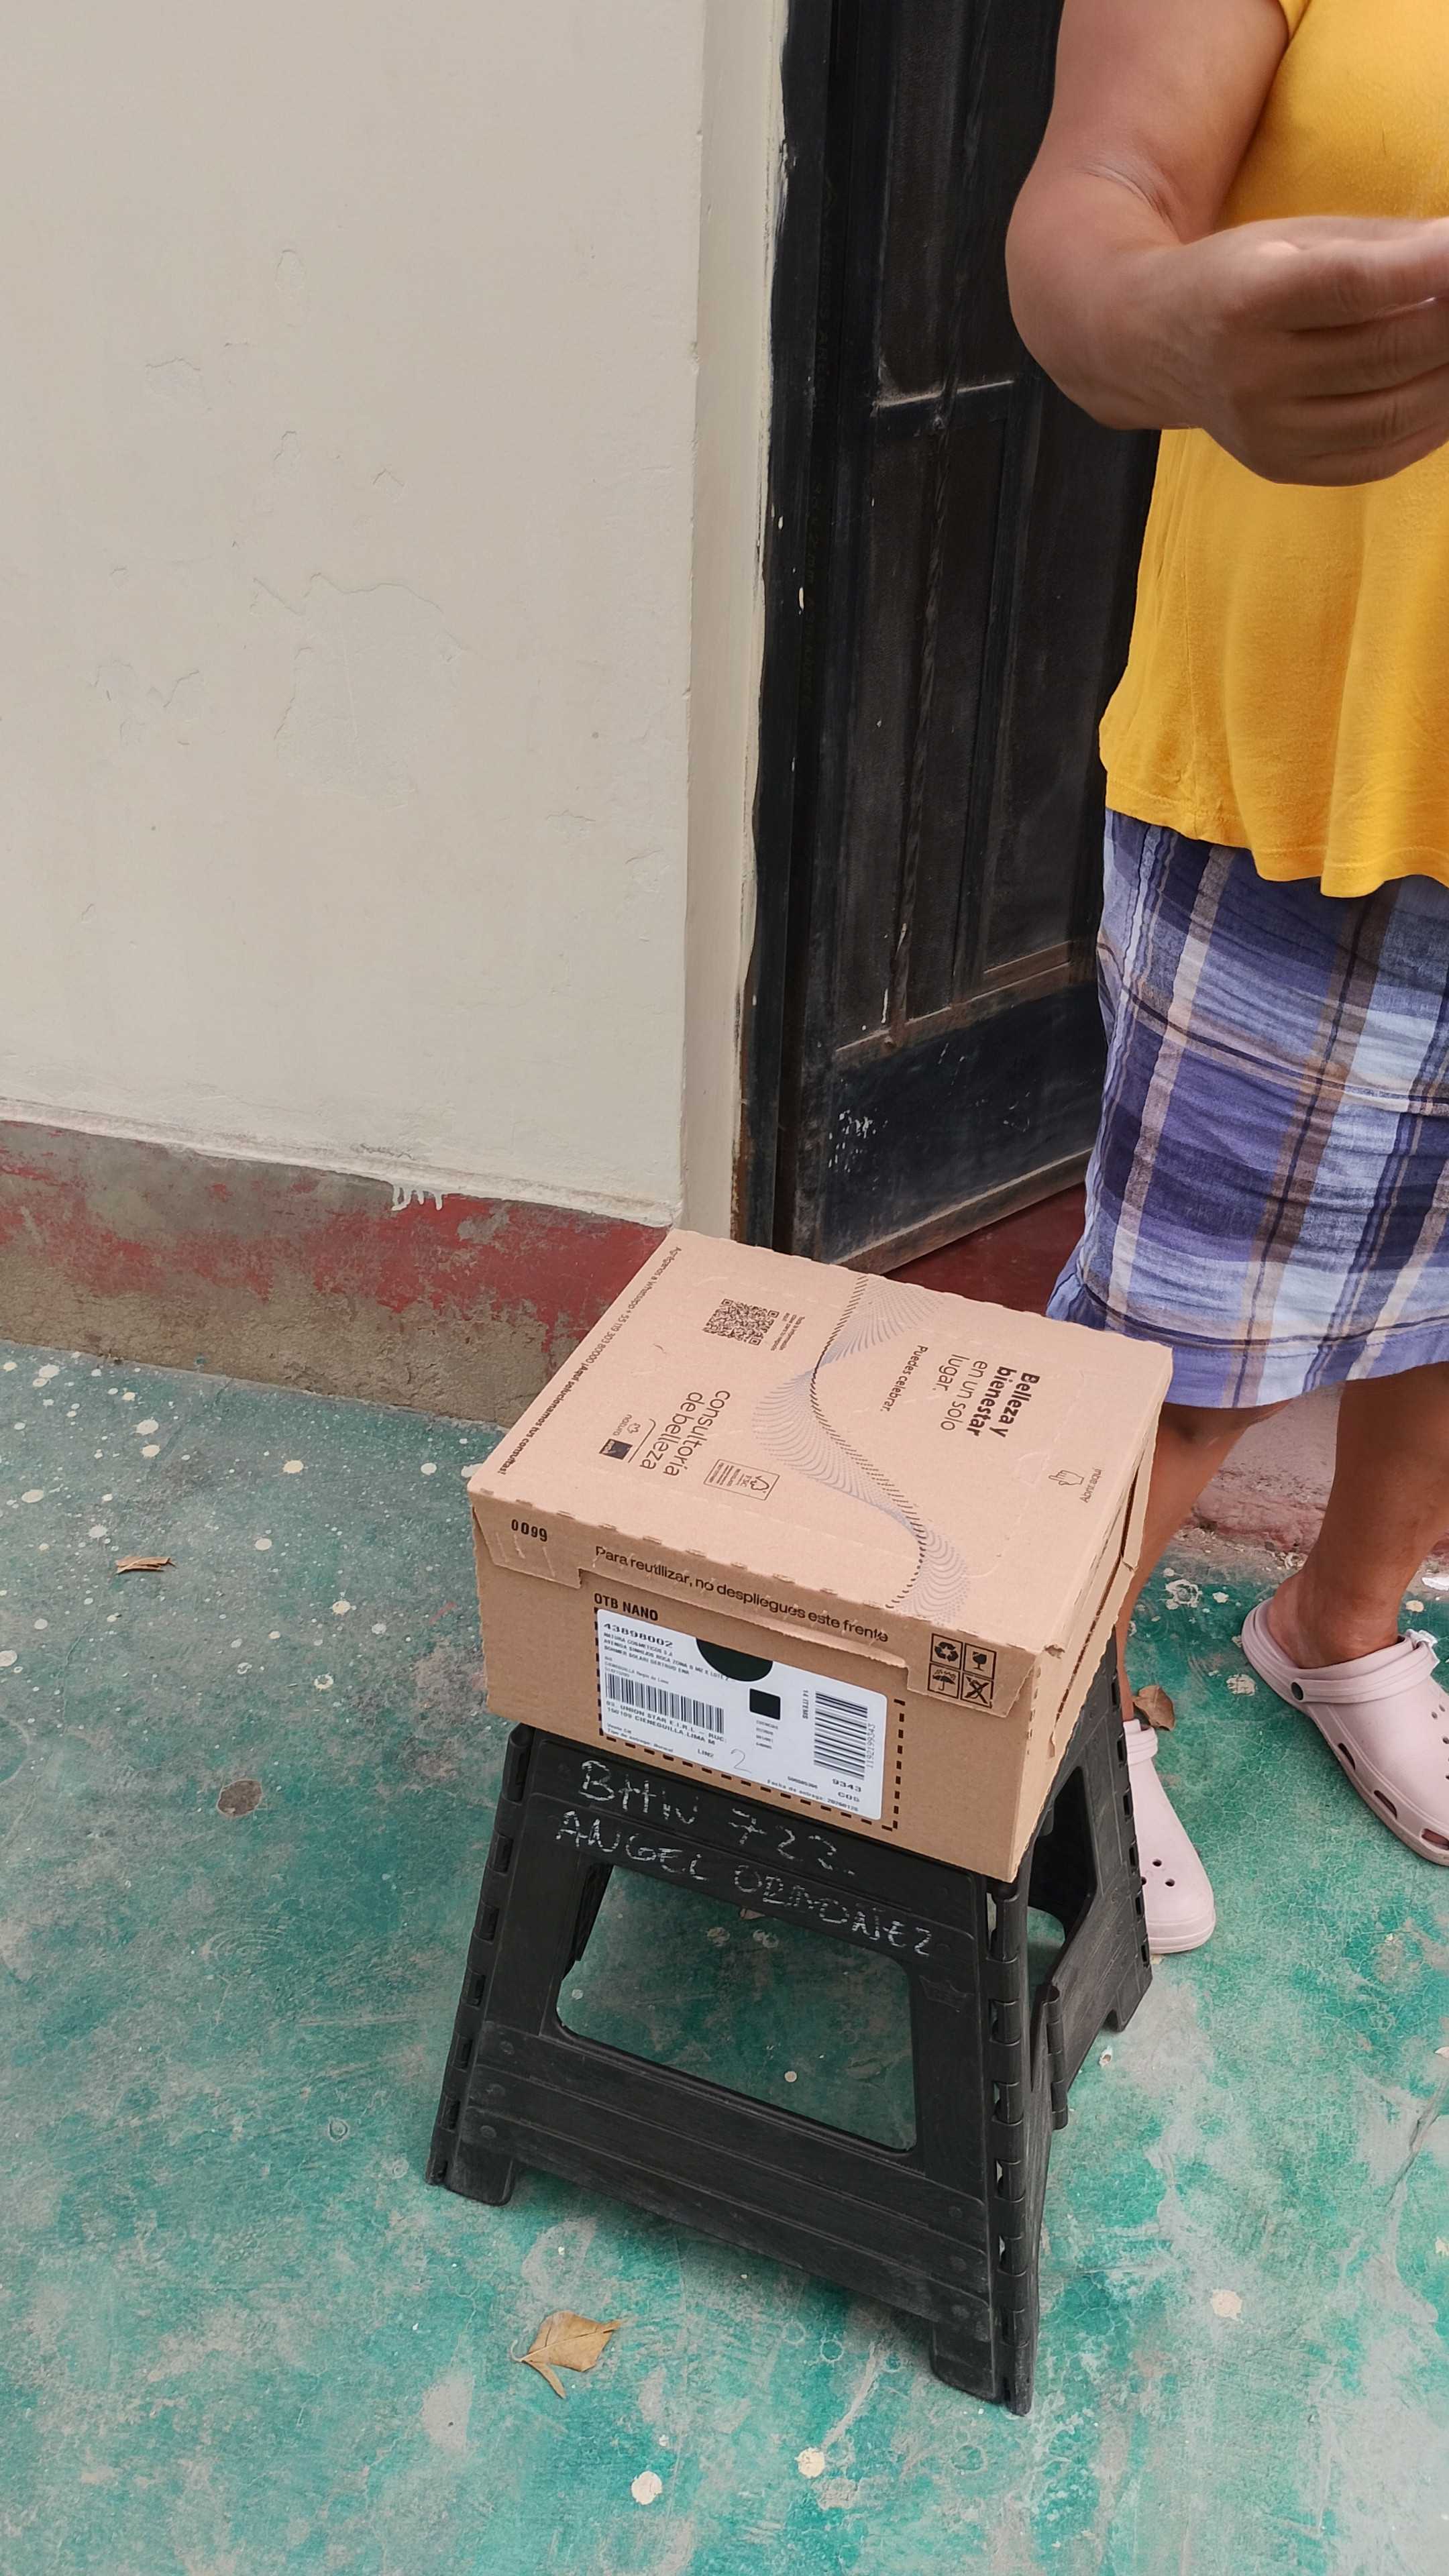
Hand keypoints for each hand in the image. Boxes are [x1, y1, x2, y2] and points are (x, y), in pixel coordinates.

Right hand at [1132, 215, 1448, 484]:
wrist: (1155, 344)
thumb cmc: (1241, 276)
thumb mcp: (1296, 238)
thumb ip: (1383, 245)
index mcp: (1249, 299)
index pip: (1355, 286)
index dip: (1430, 269)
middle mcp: (1252, 375)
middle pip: (1387, 353)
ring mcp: (1266, 432)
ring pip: (1394, 414)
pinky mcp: (1281, 467)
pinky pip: (1379, 457)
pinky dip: (1432, 426)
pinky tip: (1446, 391)